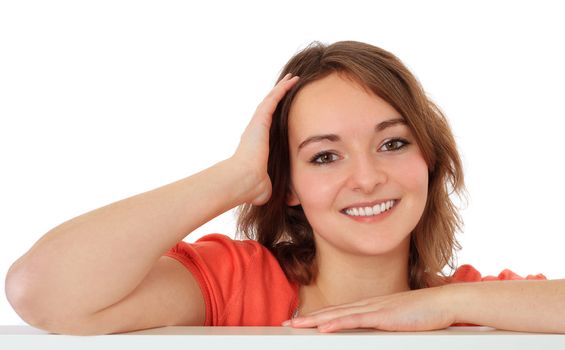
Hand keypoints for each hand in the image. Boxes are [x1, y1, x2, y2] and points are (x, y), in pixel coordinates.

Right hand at [231, 73, 299, 205]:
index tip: (286, 111)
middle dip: (278, 97)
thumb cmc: (253, 186)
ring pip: (271, 100)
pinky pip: (274, 99)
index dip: (277, 117)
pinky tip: (292, 80)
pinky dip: (283, 89)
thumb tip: (275, 196)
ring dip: (282, 89)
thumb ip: (272, 185)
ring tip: (293, 79)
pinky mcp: (260, 119)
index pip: (269, 127)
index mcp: (257, 144)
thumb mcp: (266, 185)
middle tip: (288, 86)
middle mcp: (255, 131)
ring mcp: (257, 124)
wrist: (244, 180)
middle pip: (269, 109)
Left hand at [287, 286, 455, 332]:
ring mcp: (375, 308)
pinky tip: (323, 327)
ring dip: (315, 320)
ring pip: (338, 314)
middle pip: (333, 311)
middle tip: (287, 323)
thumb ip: (384, 324)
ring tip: (297, 325)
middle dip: (309, 318)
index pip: (339, 312)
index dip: (319, 316)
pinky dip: (337, 323)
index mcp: (371, 307)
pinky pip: (356, 320)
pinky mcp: (384, 315)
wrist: (445, 302)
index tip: (301, 321)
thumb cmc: (426, 313)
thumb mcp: (399, 320)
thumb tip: (374, 332)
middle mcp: (369, 305)